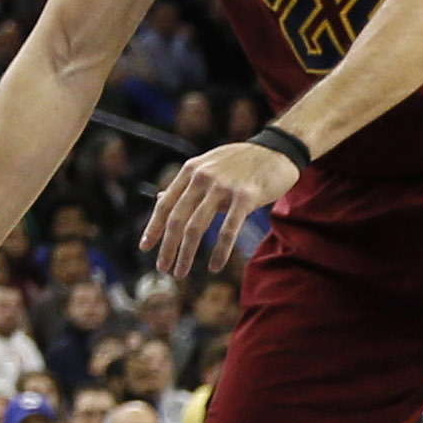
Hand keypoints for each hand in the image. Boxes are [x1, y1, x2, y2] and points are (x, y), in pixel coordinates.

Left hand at [143, 136, 306, 278]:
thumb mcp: (207, 167)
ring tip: (180, 273)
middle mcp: (202, 178)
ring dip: (186, 254)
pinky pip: (227, 230)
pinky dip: (219, 252)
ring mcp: (223, 187)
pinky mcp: (245, 197)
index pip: (165, 204)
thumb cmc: (240, 163)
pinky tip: (214, 267)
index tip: (144, 247)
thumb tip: (160, 200)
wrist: (277, 150)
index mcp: (190, 171)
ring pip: (196, 227)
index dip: (153, 227)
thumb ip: (185, 185)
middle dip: (167, 247)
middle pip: (177, 219)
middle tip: (162, 268)